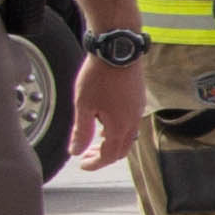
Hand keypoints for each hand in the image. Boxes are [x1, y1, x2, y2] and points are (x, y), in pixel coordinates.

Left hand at [67, 56, 144, 170]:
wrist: (117, 49)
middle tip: (86, 153)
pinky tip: (104, 117)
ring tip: (93, 136)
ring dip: (110, 141)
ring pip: (127, 135)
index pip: (109, 156)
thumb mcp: (84, 105)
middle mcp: (133, 121)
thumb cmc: (99, 76)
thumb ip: (81, 131)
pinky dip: (117, 128)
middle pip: (121, 149)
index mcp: (120, 127)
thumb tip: (75, 151)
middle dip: (103, 155)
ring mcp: (138, 109)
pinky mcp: (138, 98)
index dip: (95, 164)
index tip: (82, 164)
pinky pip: (130, 121)